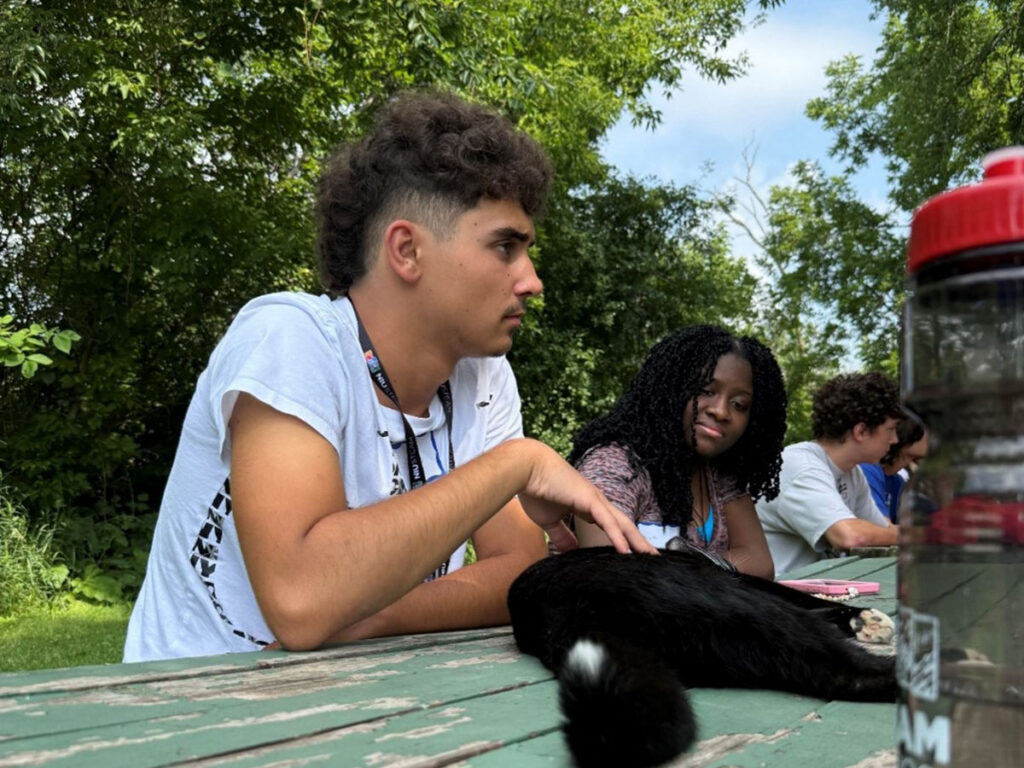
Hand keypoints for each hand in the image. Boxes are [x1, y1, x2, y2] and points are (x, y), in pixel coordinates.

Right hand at [516, 440, 656, 554]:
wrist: (526, 468)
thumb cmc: (535, 490)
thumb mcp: (549, 521)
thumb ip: (562, 535)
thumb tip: (571, 550)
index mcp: (588, 507)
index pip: (613, 526)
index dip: (625, 540)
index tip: (634, 555)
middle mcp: (597, 502)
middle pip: (624, 525)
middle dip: (639, 542)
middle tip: (654, 558)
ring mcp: (595, 500)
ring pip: (622, 524)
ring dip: (637, 541)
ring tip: (650, 557)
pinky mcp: (589, 499)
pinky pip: (607, 521)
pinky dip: (617, 536)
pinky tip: (626, 550)